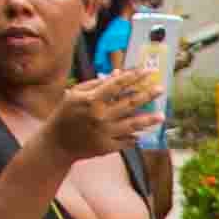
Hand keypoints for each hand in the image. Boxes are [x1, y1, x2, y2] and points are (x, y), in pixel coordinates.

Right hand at [47, 52, 165, 162]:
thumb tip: (118, 74)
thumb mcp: (76, 94)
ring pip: (132, 124)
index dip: (134, 77)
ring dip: (148, 120)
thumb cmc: (65, 113)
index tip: (147, 71)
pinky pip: (125, 141)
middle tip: (161, 89)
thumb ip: (97, 83)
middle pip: (129, 103)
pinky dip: (134, 137)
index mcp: (92, 100)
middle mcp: (100, 116)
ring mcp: (104, 133)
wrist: (56, 143)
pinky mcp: (106, 147)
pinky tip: (143, 134)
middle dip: (147, 95)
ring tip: (162, 115)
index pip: (118, 85)